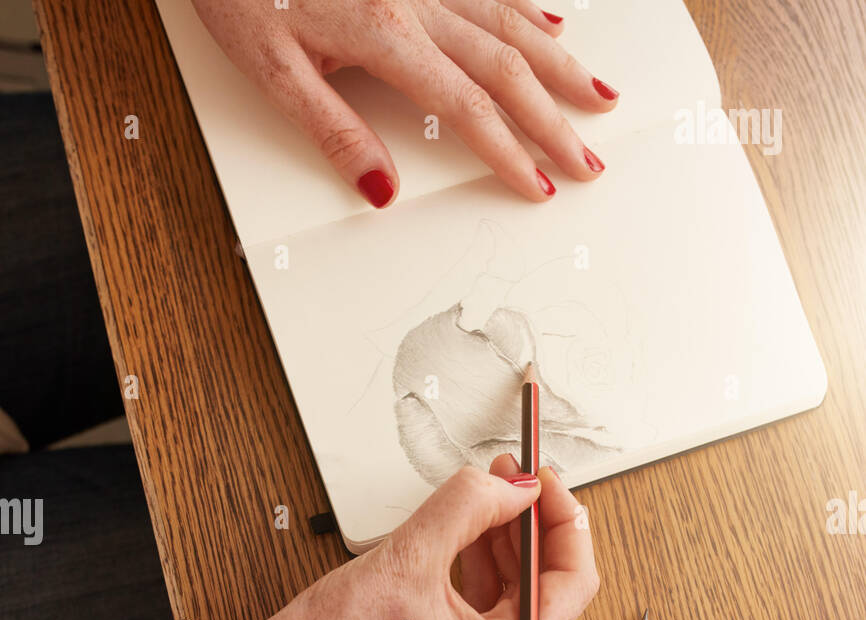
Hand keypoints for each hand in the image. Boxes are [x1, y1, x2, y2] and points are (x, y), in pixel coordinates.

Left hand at [192, 0, 617, 204]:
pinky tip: (552, 20)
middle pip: (506, 65)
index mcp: (385, 33)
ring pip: (510, 17)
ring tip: (597, 96)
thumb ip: (333, 132)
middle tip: (590, 159)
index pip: (467, 107)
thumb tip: (383, 191)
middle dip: (555, 118)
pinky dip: (527, 3)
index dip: (508, 152)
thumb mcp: (272, 72)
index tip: (537, 186)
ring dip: (559, 62)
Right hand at [253, 457, 598, 619]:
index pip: (572, 583)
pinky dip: (485, 567)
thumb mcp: (406, 558)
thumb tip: (512, 485)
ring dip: (508, 541)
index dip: (563, 521)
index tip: (542, 480)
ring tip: (492, 492)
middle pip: (549, 589)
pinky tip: (472, 529)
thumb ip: (468, 507)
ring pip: (520, 597)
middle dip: (534, 525)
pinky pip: (490, 612)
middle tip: (515, 476)